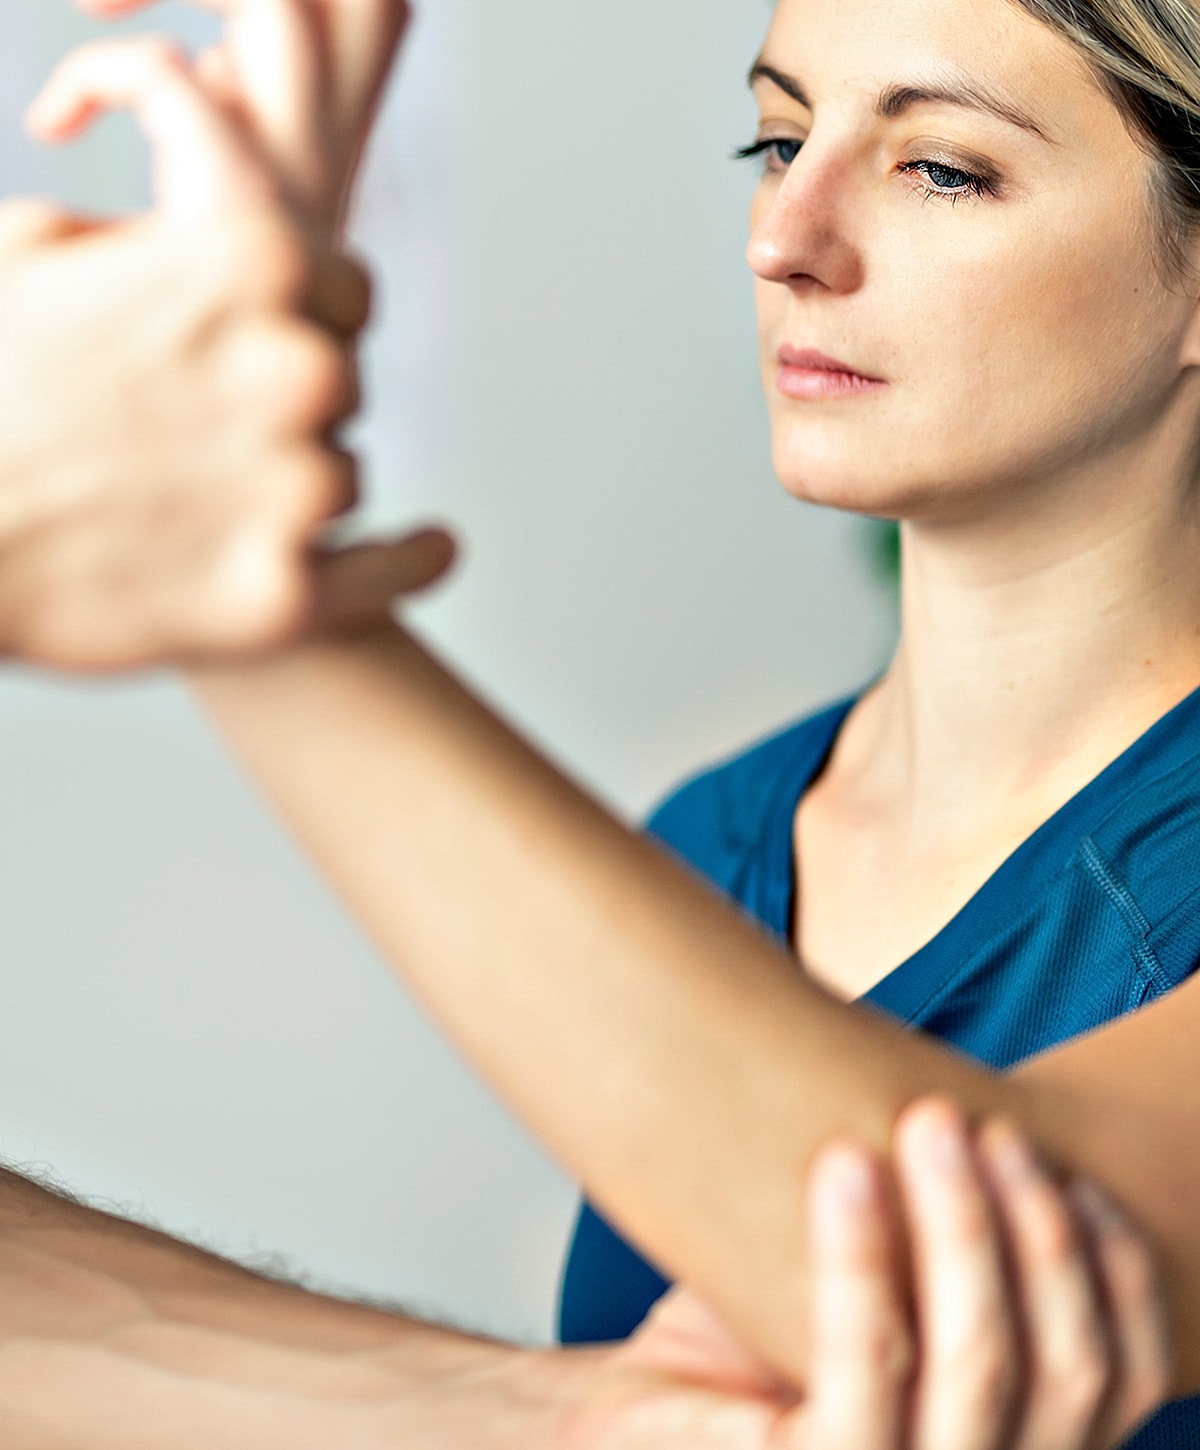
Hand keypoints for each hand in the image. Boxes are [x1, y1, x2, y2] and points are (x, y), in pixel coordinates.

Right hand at [2, 36, 410, 668]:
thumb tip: (182, 246)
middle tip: (215, 437)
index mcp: (247, 261)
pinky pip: (395, 570)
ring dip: (298, 489)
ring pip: (345, 480)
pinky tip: (429, 546)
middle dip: (289, 408)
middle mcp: (292, 368)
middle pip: (343, 387)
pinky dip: (414, 558)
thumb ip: (149, 243)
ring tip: (212, 504)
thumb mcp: (35, 251)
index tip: (270, 350)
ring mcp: (293, 488)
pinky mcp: (280, 596)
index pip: (346, 292)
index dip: (306, 322)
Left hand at [552, 1100, 1168, 1448]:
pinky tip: (843, 1163)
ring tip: (926, 1122)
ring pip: (978, 1363)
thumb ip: (937, 1255)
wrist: (626, 1415)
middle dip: (1036, 1227)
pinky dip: (861, 1253)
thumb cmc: (750, 1354)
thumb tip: (981, 1123)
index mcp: (1008, 1449)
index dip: (1118, 1275)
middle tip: (970, 1120)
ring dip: (964, 1225)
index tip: (1070, 1169)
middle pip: (1063, 1370)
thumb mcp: (873, 1300)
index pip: (1116, 1382)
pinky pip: (866, 1359)